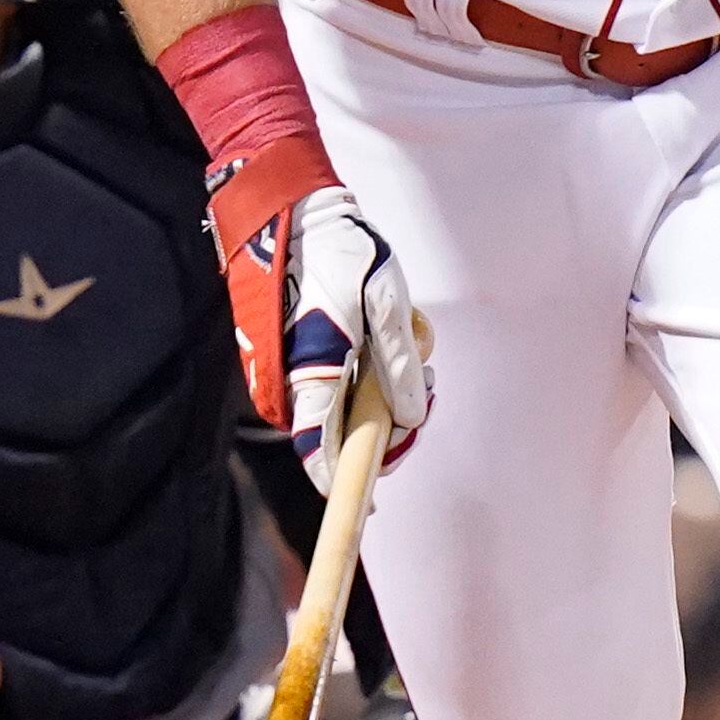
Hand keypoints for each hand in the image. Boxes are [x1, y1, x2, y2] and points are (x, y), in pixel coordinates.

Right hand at [208, 141, 431, 488]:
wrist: (294, 213)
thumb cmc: (341, 255)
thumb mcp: (387, 304)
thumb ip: (398, 365)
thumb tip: (410, 418)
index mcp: (312, 374)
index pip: (321, 454)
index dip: (346, 485)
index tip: (371, 506)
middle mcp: (292, 383)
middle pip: (343, 437)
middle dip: (391, 422)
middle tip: (429, 382)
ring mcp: (291, 371)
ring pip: (346, 410)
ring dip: (384, 389)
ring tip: (411, 340)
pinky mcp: (295, 357)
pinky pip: (338, 384)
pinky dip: (368, 369)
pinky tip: (387, 332)